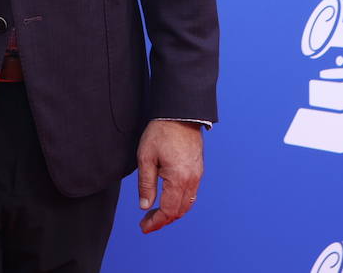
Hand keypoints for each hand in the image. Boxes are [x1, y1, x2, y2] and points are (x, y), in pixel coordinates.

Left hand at [136, 119, 203, 233]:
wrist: (180, 114)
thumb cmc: (161, 132)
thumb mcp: (146, 158)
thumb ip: (146, 184)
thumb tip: (145, 206)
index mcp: (178, 179)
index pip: (168, 210)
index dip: (155, 222)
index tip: (144, 227)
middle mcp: (191, 180)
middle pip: (179, 211)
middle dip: (163, 220)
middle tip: (147, 223)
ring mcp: (197, 175)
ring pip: (187, 204)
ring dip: (172, 213)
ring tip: (155, 215)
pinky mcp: (198, 170)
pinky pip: (191, 194)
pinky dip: (180, 202)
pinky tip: (168, 200)